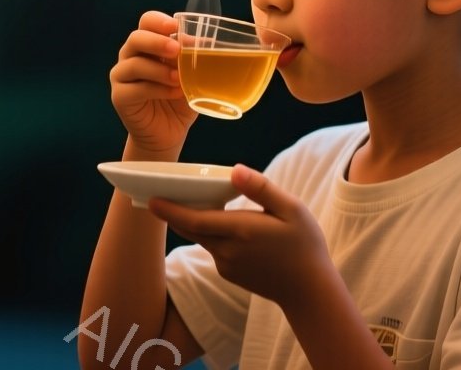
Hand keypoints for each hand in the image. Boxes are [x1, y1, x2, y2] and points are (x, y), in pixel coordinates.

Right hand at [110, 10, 196, 155]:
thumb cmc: (179, 99)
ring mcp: (122, 76)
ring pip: (134, 64)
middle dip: (157, 42)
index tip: (175, 26)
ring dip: (159, 70)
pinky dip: (157, 89)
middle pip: (136, 38)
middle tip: (176, 49)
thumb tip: (206, 42)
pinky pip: (135, 89)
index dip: (158, 21)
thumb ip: (194, 59)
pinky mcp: (120, 97)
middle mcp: (131, 55)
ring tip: (179, 79)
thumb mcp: (191, 76)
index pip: (147, 22)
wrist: (168, 132)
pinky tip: (174, 93)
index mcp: (148, 44)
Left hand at [149, 164, 333, 311]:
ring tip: (195, 202)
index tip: (150, 199)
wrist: (309, 291)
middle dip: (174, 213)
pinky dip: (212, 234)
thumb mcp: (292, 210)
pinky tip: (225, 224)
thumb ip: (261, 188)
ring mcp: (227, 265)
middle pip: (191, 229)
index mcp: (242, 230)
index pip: (195, 220)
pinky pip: (214, 249)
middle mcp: (228, 250)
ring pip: (203, 238)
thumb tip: (235, 169)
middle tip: (158, 195)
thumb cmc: (305, 245)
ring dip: (196, 222)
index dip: (170, 210)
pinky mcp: (230, 274)